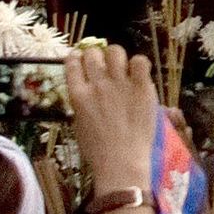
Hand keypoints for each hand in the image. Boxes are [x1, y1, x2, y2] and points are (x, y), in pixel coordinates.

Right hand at [61, 42, 159, 202]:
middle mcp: (97, 85)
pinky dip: (138, 64)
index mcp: (78, 95)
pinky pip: (140, 61)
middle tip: (102, 66)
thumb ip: (81, 103)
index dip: (76, 58)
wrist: (121, 162)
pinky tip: (138, 74)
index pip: (72, 63)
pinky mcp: (142, 88)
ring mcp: (120, 85)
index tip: (80, 59)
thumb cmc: (97, 149)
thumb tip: (84, 88)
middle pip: (92, 54)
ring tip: (120, 67)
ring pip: (116, 51)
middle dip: (95, 56)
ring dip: (116, 57)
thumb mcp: (79, 124)